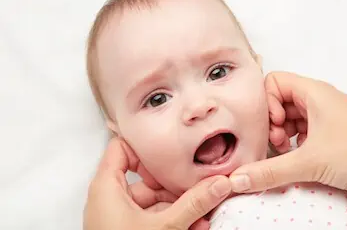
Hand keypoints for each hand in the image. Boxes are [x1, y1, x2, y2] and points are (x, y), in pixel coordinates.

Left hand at [83, 138, 230, 229]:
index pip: (122, 147)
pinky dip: (171, 219)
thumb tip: (219, 184)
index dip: (146, 145)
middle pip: (146, 177)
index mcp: (107, 187)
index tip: (172, 149)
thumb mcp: (165, 227)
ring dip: (179, 206)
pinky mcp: (128, 229)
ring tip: (202, 216)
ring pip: (153, 201)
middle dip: (176, 186)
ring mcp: (120, 216)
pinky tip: (193, 227)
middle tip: (198, 187)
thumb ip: (194, 203)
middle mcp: (111, 198)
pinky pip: (152, 217)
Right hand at [229, 71, 346, 200]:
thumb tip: (238, 179)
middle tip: (276, 143)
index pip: (273, 82)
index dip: (266, 102)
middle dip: (272, 123)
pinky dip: (294, 146)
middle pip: (279, 102)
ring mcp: (326, 119)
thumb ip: (270, 171)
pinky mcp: (332, 137)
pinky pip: (303, 134)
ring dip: (282, 136)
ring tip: (286, 153)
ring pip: (291, 119)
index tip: (272, 126)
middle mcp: (318, 101)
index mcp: (313, 92)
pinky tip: (296, 161)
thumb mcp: (310, 161)